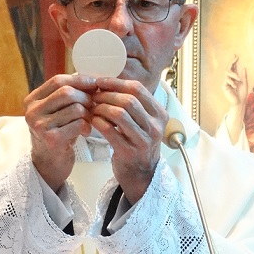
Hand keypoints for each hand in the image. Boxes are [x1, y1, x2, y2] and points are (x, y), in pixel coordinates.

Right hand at [24, 74, 97, 191]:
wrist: (50, 162)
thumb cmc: (59, 133)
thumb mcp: (59, 111)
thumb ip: (70, 96)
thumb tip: (94, 81)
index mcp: (33, 99)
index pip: (58, 80)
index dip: (80, 80)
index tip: (95, 84)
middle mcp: (32, 111)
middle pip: (68, 92)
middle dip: (86, 98)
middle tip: (94, 106)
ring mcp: (40, 125)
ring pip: (76, 108)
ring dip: (89, 114)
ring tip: (90, 120)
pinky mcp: (51, 139)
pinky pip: (79, 124)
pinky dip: (87, 126)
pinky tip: (85, 132)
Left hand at [91, 78, 167, 204]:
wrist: (142, 172)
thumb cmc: (139, 141)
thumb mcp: (145, 121)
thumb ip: (134, 103)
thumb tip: (109, 82)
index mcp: (160, 114)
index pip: (138, 89)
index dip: (116, 82)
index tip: (100, 81)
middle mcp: (155, 126)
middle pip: (129, 100)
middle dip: (107, 95)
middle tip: (94, 95)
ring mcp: (144, 140)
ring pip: (119, 114)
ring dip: (101, 108)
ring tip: (93, 108)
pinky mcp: (129, 152)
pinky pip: (110, 131)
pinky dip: (98, 123)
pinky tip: (93, 120)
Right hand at [222, 55, 247, 107]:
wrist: (240, 102)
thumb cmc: (242, 94)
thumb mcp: (245, 83)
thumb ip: (243, 76)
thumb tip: (244, 67)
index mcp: (235, 77)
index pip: (233, 68)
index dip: (234, 62)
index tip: (236, 56)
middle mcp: (230, 79)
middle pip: (229, 68)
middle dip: (232, 63)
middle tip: (236, 59)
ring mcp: (226, 82)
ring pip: (228, 73)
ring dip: (234, 75)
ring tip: (239, 80)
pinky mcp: (224, 86)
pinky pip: (227, 80)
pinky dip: (232, 82)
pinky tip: (235, 86)